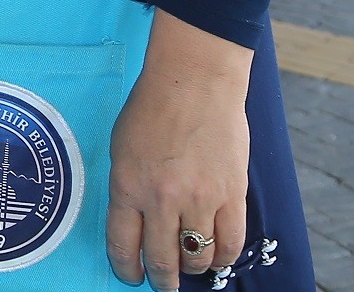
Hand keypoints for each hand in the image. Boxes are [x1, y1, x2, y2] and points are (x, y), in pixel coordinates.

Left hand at [107, 11, 251, 286]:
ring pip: (199, 257)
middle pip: (163, 260)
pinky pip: (231, 243)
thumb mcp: (121, 150)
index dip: (127, 268)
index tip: (132, 276)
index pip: (124, 245)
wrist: (194, 82)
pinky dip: (224, 257)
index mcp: (127, 186)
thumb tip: (137, 227)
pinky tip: (217, 256)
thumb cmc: (151, 109)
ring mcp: (200, 199)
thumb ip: (129, 189)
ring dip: (193, 268)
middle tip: (164, 285)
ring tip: (190, 264)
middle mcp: (162, 199)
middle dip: (162, 280)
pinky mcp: (232, 195)